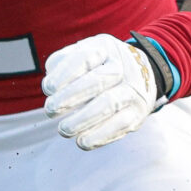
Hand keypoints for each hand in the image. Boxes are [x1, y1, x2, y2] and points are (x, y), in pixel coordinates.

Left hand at [41, 33, 156, 149]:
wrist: (142, 73)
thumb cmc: (99, 65)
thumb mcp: (83, 53)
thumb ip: (63, 64)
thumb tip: (50, 86)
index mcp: (105, 48)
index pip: (84, 58)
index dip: (64, 74)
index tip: (48, 89)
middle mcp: (123, 66)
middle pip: (97, 80)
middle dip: (70, 97)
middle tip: (50, 110)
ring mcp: (133, 89)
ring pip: (109, 103)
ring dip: (83, 119)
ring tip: (63, 129)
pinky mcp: (139, 111)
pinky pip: (121, 124)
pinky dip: (100, 135)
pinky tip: (82, 142)